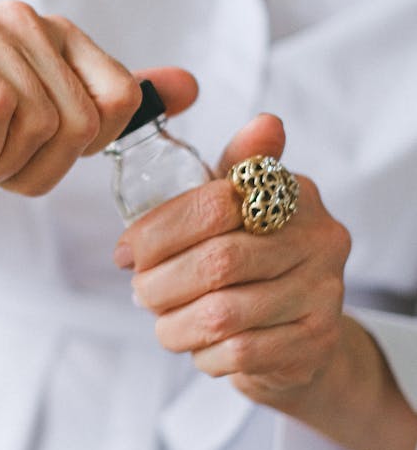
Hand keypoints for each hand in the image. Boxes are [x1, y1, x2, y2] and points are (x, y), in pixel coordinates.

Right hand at [0, 2, 196, 194]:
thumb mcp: (38, 128)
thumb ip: (109, 107)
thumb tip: (191, 88)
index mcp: (62, 38)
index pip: (117, 106)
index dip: (80, 150)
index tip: (31, 149)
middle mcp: (30, 23)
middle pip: (79, 126)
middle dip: (33, 168)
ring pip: (39, 125)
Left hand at [115, 113, 351, 409]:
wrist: (303, 338)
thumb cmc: (254, 263)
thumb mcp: (235, 209)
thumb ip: (214, 168)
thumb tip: (194, 95)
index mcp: (293, 194)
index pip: (213, 204)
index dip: (157, 230)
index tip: (125, 251)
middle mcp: (320, 238)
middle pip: (216, 262)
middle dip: (161, 282)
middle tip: (139, 292)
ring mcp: (324, 293)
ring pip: (222, 314)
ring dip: (174, 323)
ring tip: (162, 321)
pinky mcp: (315, 343)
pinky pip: (238, 353)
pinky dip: (203, 353)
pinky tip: (196, 345)